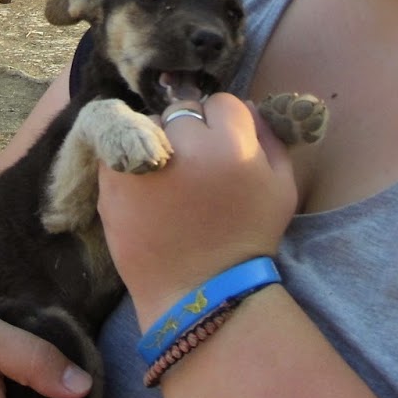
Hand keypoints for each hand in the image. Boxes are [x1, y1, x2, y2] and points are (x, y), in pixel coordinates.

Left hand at [97, 92, 300, 330]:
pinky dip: (131, 161)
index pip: (222, 103)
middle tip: (193, 167)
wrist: (200, 293)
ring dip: (158, 142)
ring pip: (149, 125)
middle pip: (183, 111)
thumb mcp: (282, 189)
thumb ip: (271, 139)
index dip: (224, 126)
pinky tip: (145, 189)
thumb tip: (251, 108)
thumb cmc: (247, 241)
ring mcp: (146, 162)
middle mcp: (187, 146)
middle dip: (190, 132)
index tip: (221, 151)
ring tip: (167, 180)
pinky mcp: (115, 181)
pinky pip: (120, 149)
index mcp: (232, 145)